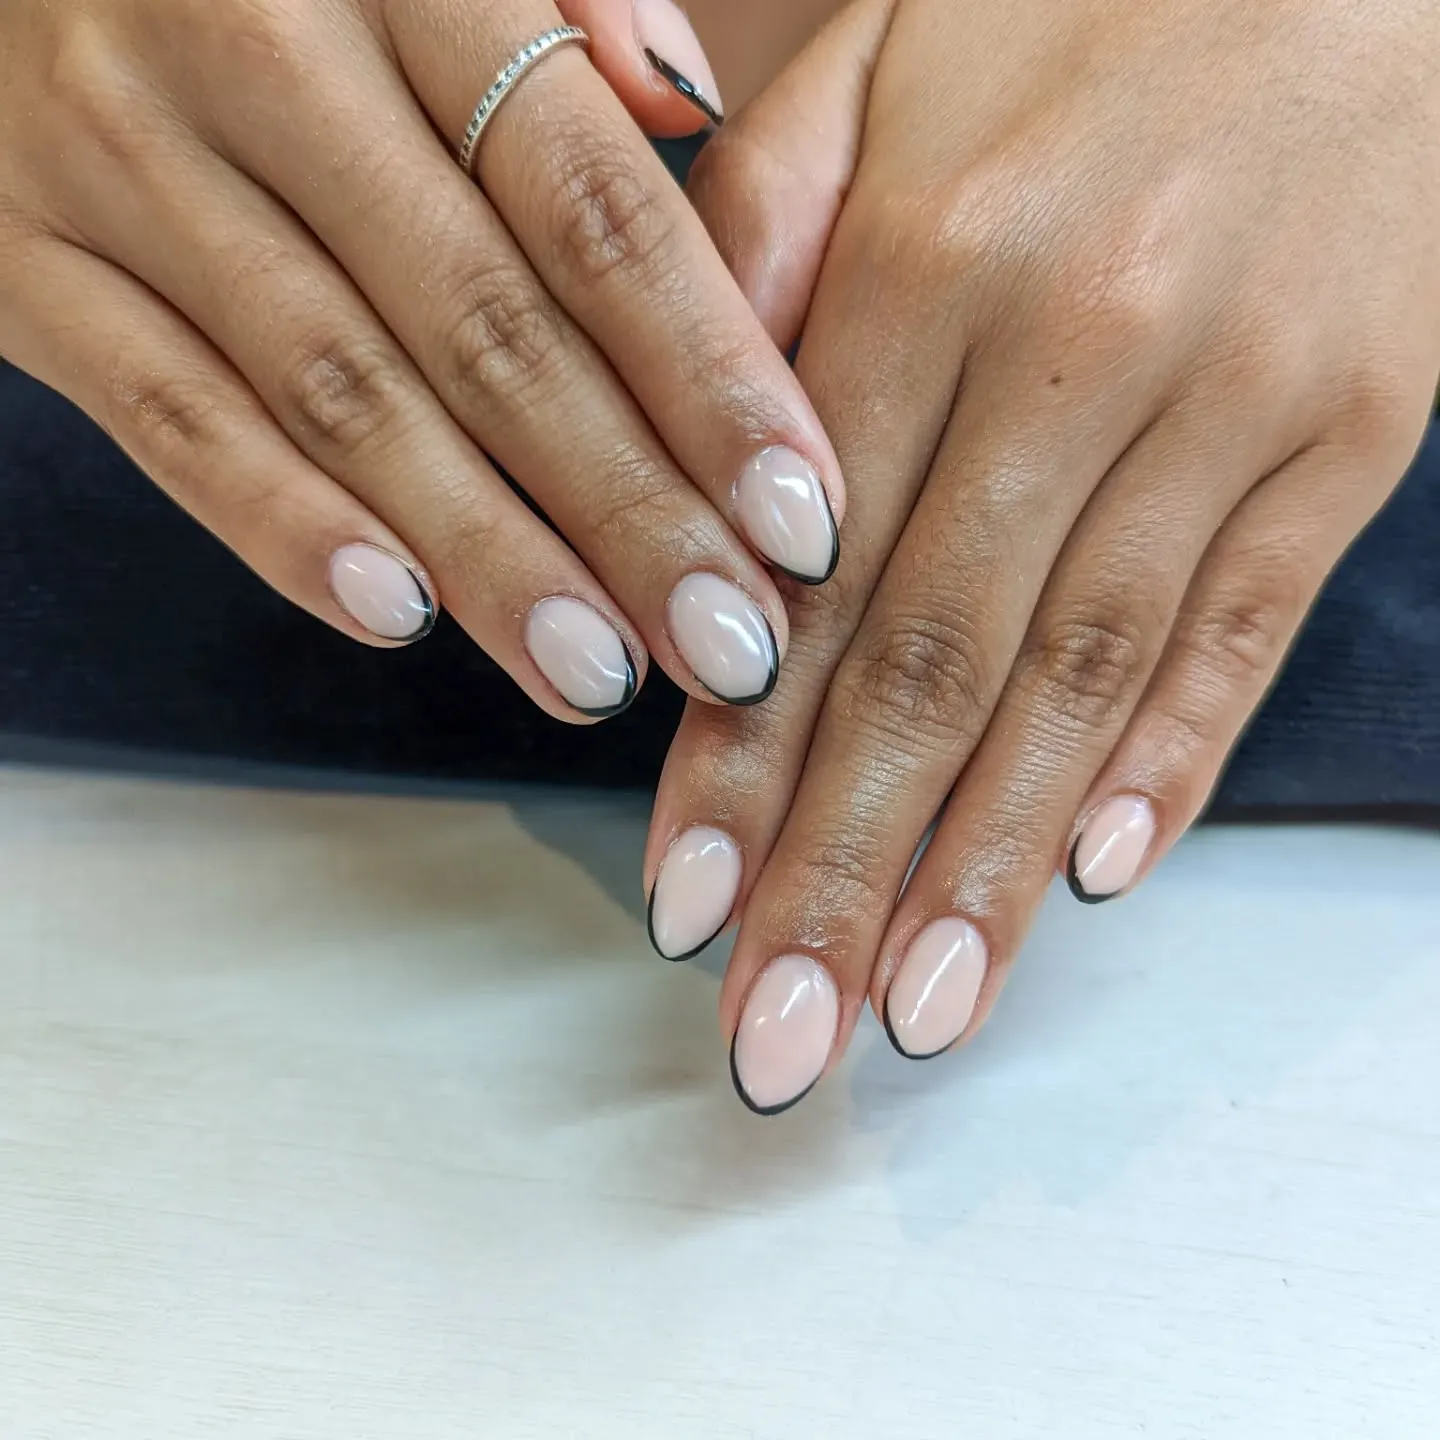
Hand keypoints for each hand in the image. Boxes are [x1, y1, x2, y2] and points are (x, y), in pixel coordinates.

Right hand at [0, 0, 844, 718]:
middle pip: (488, 327)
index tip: (801, 520)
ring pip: (344, 396)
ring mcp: (123, 164)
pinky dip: (280, 527)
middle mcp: (260, 56)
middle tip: (729, 644)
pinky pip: (166, 417)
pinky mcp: (27, 265)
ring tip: (597, 672)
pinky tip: (397, 618)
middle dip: (626, 508)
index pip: (592, 207)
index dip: (710, 377)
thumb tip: (685, 103)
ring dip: (486, 553)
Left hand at [645, 0, 1439, 1110]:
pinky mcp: (1353, 425)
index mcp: (925, 263)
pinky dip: (1171, 759)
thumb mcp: (872, 68)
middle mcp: (1070, 348)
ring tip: (916, 1007)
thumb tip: (688, 464)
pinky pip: (1245, 622)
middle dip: (843, 871)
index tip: (689, 904)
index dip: (738, 761)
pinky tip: (1095, 874)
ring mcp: (1227, 397)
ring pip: (1083, 680)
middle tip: (780, 1031)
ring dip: (993, 867)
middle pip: (932, 667)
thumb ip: (753, 254)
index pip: (803, 577)